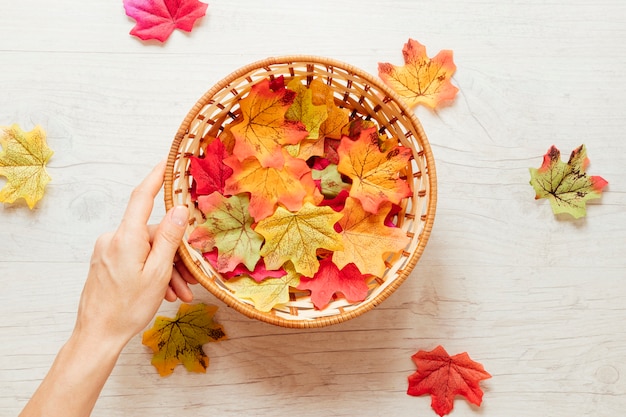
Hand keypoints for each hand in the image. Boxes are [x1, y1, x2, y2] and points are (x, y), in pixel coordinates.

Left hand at [74, 161, 190, 345]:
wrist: (97, 335)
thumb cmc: (127, 308)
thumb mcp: (157, 273)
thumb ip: (169, 239)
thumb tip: (179, 210)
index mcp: (126, 238)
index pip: (142, 197)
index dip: (156, 177)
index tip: (167, 163)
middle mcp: (113, 239)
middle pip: (152, 234)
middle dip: (174, 255)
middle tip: (190, 279)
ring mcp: (107, 251)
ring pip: (146, 250)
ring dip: (165, 269)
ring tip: (178, 293)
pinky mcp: (105, 262)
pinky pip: (135, 258)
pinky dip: (151, 272)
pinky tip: (163, 292)